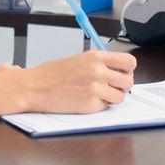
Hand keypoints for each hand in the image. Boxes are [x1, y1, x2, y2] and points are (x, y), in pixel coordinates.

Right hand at [17, 49, 136, 113]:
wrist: (35, 87)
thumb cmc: (52, 74)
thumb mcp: (79, 59)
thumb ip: (100, 63)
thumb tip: (118, 71)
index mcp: (96, 57)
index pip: (129, 62)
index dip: (127, 70)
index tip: (121, 73)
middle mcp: (98, 71)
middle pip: (128, 81)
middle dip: (121, 86)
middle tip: (110, 87)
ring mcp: (95, 88)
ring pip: (120, 97)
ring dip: (112, 98)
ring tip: (97, 94)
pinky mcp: (90, 104)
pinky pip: (106, 107)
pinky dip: (99, 106)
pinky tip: (85, 100)